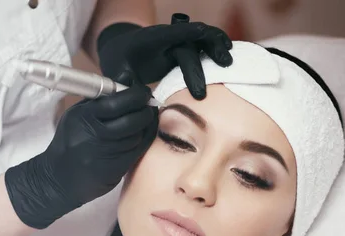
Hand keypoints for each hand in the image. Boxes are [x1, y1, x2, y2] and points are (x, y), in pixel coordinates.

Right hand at [5, 85, 157, 228]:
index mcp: (83, 117)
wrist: (58, 178)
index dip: (135, 95)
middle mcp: (94, 135)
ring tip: (146, 118)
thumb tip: (127, 77)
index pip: (116, 102)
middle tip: (149, 104)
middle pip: (130, 119)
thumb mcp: (77, 115)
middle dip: (145, 110)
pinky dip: (144, 138)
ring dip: (146, 125)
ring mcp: (106, 153)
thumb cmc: (69, 142)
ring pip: (137, 135)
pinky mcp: (116, 167)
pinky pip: (138, 149)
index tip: (143, 91)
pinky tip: (143, 132)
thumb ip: (102, 96)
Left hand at [97, 15, 232, 99]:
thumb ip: (124, 80)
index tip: (201, 32)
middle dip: (196, 68)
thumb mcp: (116, 70)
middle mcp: (167, 37)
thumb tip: (134, 91)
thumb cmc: (118, 62)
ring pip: (201, 39)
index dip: (185, 31)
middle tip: (200, 94)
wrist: (123, 51)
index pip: (168, 34)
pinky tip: (228, 53)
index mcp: (149, 39)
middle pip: (188, 45)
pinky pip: (203, 45)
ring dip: (215, 46)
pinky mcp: (185, 49)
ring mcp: (178, 42)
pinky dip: (215, 47)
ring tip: (228, 60)